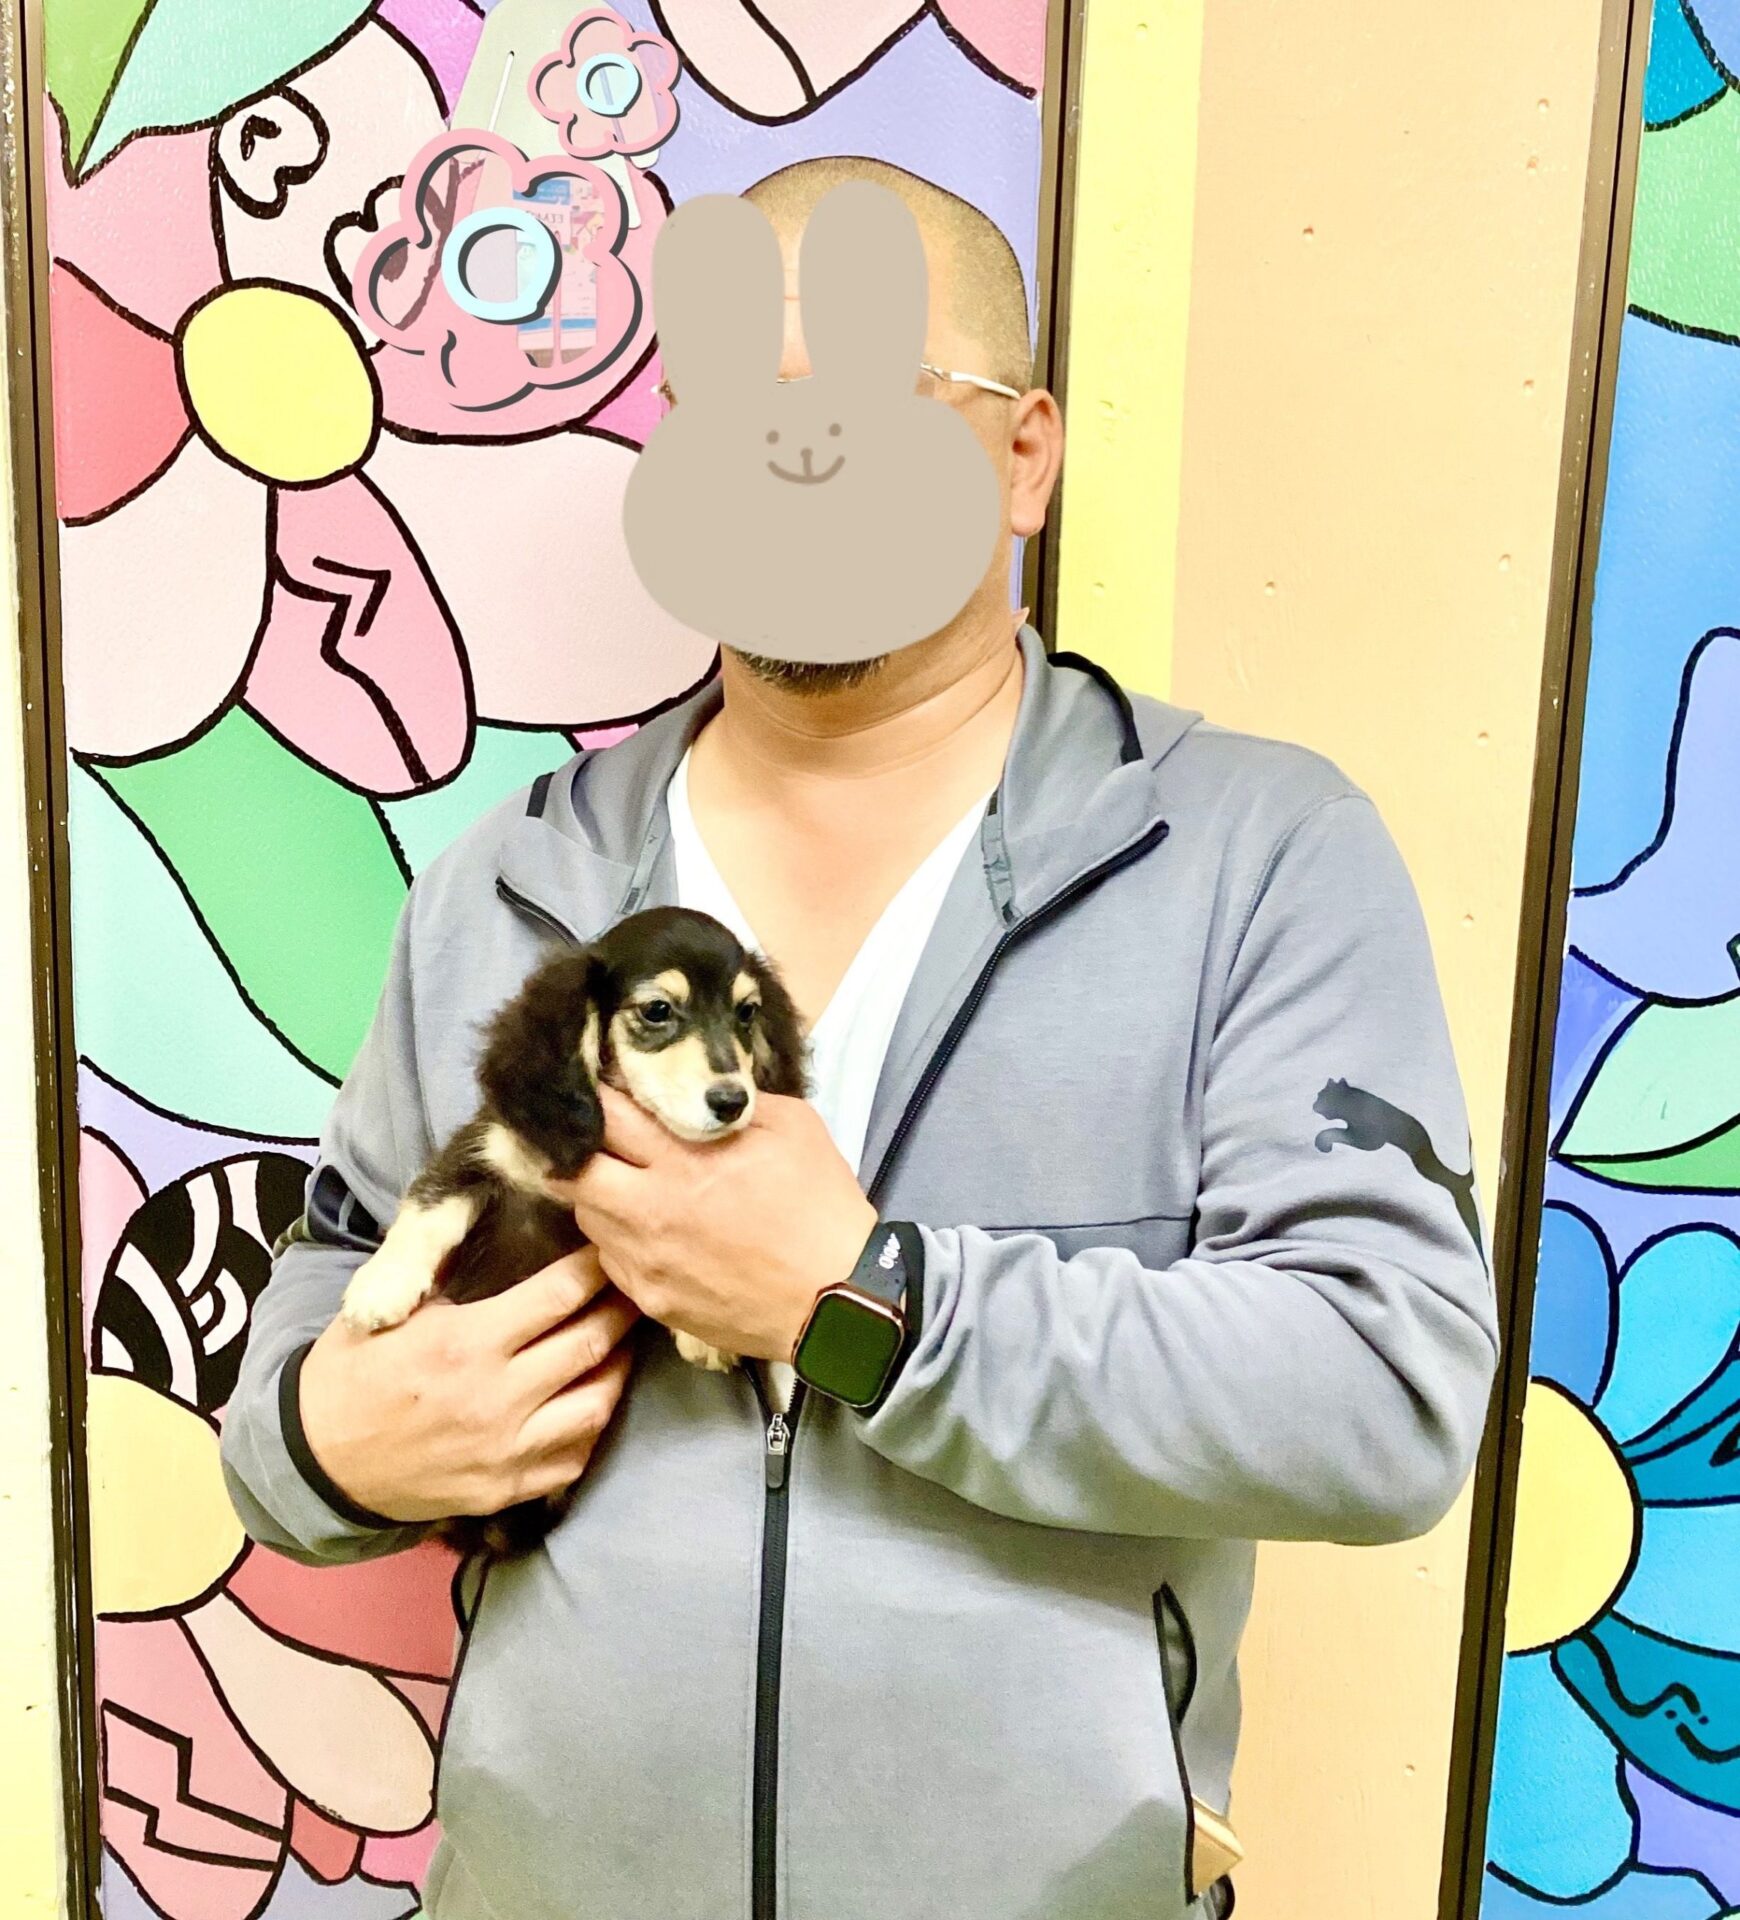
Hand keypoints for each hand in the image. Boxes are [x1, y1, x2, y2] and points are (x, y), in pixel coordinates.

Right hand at [296, 1247, 638, 1523]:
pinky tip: (593, 1398)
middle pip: (589, 1343)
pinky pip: (573, 1458)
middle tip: (634, 1286)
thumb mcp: (385, 1312)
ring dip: (618, 1367)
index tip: (610, 1248)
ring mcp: (506, 1451)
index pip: (559, 1294)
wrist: (314, 1465)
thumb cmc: (349, 1376)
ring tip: (623, 1341)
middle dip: (621, 1309)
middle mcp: (496, 1398)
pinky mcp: (506, 1491)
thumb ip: (440, 1275)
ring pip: (596, 1404)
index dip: (595, 1267)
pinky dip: (592, 1425)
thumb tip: (496, 1229)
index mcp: (466, 1342)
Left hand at [573, 1087, 877, 1361]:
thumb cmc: (821, 1206)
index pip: (607, 1116)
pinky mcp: (650, 1299)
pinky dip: (620, 1239)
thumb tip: (699, 1094)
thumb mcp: (793, 1127)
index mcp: (683, 1160)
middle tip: (592, 1138)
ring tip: (627, 1184)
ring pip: (585, 1217)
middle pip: (571, 1172)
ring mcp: (645, 1261)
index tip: (599, 1088)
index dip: (596, 1097)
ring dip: (598, 1194)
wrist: (837, 1300)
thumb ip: (734, 1105)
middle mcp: (650, 1211)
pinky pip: (610, 1259)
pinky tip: (651, 1231)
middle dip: (575, 1149)